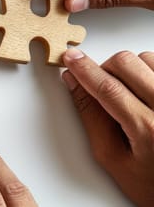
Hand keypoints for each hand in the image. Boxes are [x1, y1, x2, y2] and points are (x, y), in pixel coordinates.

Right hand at [62, 49, 153, 206]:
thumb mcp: (113, 158)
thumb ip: (92, 118)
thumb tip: (74, 85)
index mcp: (148, 129)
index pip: (108, 88)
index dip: (84, 70)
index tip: (70, 58)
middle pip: (127, 63)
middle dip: (105, 68)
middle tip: (100, 84)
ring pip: (146, 58)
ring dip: (129, 69)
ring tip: (129, 92)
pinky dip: (148, 70)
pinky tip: (145, 90)